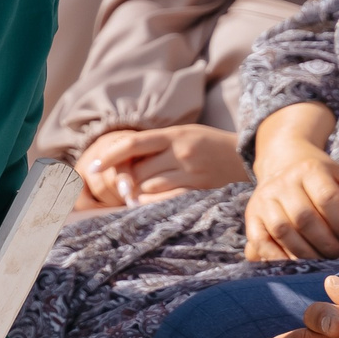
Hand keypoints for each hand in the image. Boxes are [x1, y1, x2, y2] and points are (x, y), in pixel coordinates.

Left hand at [78, 125, 247, 206]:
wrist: (243, 154)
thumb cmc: (206, 143)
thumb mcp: (181, 134)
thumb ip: (155, 145)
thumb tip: (123, 160)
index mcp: (172, 135)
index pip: (133, 143)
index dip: (110, 156)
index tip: (95, 167)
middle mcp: (179, 151)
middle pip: (138, 170)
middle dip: (124, 181)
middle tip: (118, 188)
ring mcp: (190, 171)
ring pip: (150, 187)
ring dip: (136, 193)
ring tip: (132, 196)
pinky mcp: (198, 187)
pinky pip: (167, 199)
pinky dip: (152, 202)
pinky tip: (146, 203)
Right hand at [247, 153, 338, 259]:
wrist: (283, 163)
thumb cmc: (323, 180)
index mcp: (309, 169)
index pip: (327, 197)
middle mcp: (283, 181)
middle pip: (304, 217)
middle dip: (325, 242)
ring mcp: (264, 198)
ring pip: (282, 230)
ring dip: (304, 253)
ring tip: (321, 267)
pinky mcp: (251, 216)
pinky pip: (261, 241)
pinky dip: (277, 258)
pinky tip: (295, 269)